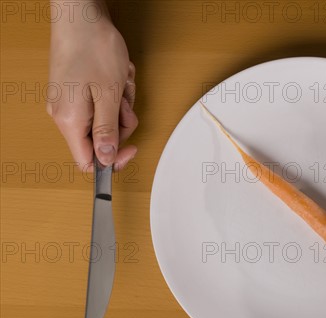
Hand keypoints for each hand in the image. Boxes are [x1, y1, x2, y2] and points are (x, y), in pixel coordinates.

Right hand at [47, 6, 136, 171]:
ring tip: (121, 83)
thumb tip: (105, 159)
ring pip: (105, 120)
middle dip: (121, 123)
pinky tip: (118, 77)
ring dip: (121, 105)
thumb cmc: (94, 49)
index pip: (88, 161)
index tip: (131, 149)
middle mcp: (64, 116)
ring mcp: (69, 103)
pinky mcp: (75, 92)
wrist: (80, 17)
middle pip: (101, 140)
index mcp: (70, 121)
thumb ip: (107, 131)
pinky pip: (101, 104)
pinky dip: (115, 94)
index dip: (112, 160)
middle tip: (125, 102)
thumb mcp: (108, 96)